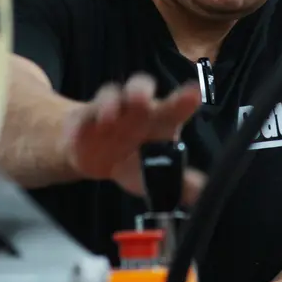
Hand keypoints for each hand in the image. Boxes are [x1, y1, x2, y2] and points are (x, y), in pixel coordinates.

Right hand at [61, 73, 205, 204]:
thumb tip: (204, 194)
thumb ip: (180, 183)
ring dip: (109, 104)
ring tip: (108, 118)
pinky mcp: (85, 118)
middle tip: (141, 100)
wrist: (96, 156)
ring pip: (110, 94)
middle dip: (141, 91)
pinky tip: (77, 136)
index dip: (184, 99)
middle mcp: (136, 107)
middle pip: (141, 87)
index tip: (193, 94)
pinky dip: (80, 126)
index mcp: (160, 118)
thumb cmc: (135, 159)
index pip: (175, 106)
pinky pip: (82, 117)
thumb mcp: (156, 174)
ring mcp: (110, 109)